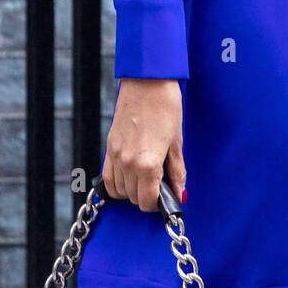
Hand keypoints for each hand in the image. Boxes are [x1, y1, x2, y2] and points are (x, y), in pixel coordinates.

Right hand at [102, 78, 186, 211]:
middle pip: (133, 198)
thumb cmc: (166, 107)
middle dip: (146, 196)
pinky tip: (130, 173)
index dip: (157, 204)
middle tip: (158, 184)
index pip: (147, 201)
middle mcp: (127, 163)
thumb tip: (180, 194)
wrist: (147, 82)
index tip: (164, 198)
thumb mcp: (176, 141)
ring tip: (145, 176)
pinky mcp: (109, 147)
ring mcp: (115, 155)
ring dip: (131, 190)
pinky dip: (117, 182)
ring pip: (118, 190)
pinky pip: (108, 177)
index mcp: (147, 163)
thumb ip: (176, 172)